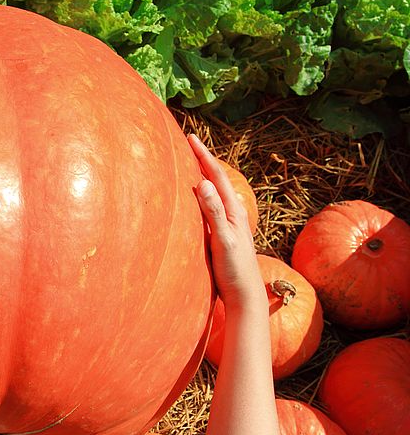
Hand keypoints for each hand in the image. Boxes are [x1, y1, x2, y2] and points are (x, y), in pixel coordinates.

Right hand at [189, 134, 262, 308]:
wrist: (245, 296)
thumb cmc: (234, 271)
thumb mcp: (223, 240)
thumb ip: (214, 212)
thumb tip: (204, 183)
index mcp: (235, 211)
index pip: (218, 176)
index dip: (204, 156)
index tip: (191, 138)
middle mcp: (235, 214)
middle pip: (219, 180)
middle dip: (204, 160)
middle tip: (190, 144)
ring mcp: (231, 224)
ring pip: (217, 193)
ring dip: (205, 176)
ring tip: (192, 164)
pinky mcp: (224, 235)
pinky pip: (212, 206)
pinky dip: (203, 195)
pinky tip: (197, 199)